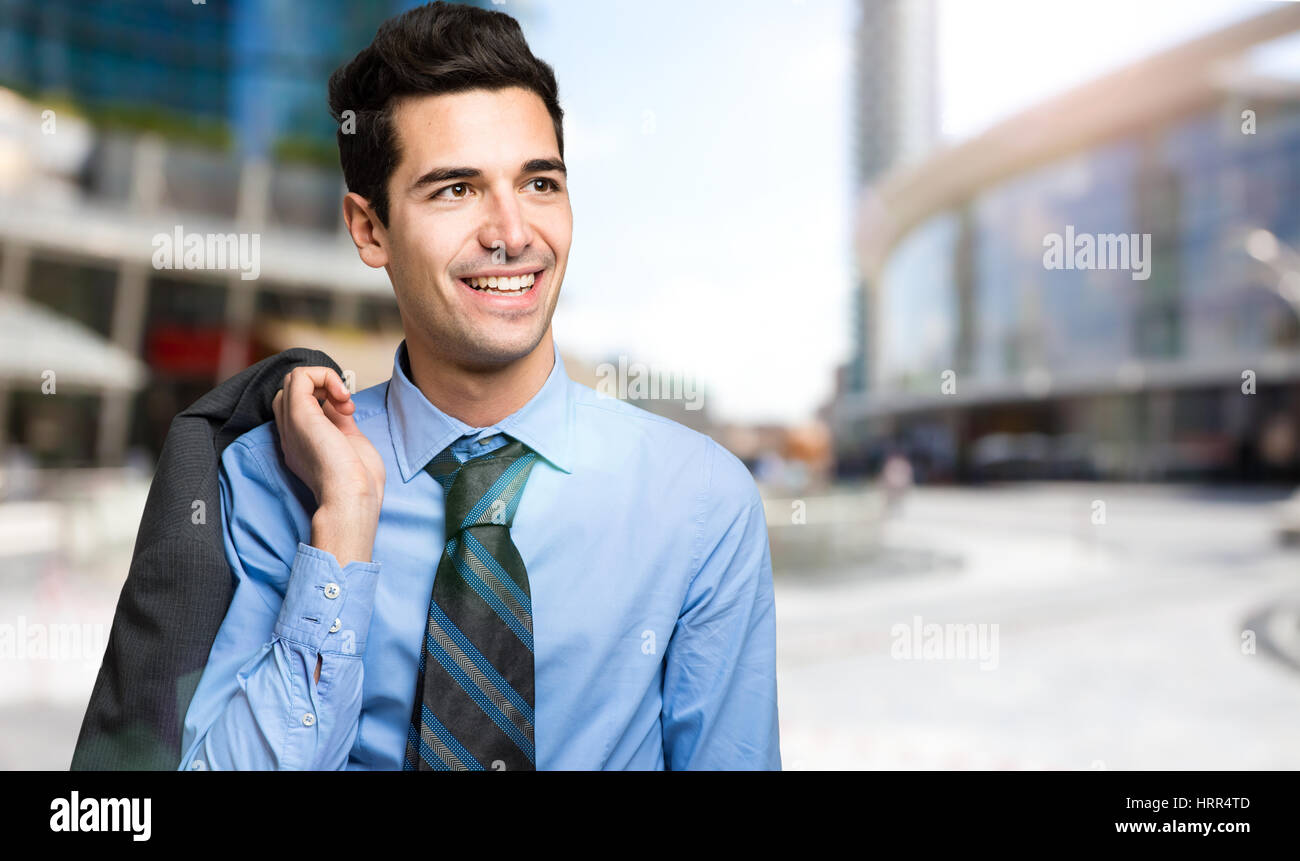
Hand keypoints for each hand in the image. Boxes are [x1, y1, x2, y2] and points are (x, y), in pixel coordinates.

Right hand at [272, 367, 384, 508]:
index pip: (300, 406)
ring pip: (294, 378)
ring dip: (325, 379)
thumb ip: (340, 422)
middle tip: (346, 407)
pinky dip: (325, 375)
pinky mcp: (299, 414)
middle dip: (323, 387)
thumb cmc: (360, 483)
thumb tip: (339, 403)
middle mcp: (291, 432)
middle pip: (293, 390)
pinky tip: (342, 396)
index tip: (348, 413)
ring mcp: (292, 423)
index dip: (325, 399)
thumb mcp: (349, 444)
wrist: (352, 498)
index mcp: (301, 443)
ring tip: (344, 400)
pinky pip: (300, 375)